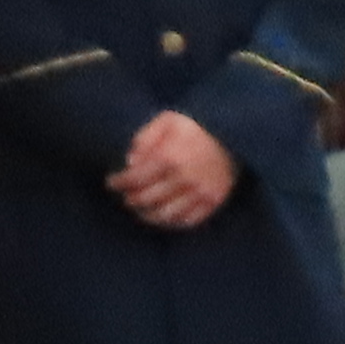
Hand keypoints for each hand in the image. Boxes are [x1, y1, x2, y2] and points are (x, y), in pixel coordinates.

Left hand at [112, 109, 236, 229]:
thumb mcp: (167, 120)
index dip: (119, 183)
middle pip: (147, 199)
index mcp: (169, 157)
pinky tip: (163, 217)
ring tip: (141, 210)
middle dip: (131, 199)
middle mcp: (183, 179)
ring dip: (148, 215)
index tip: (111, 183)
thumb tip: (130, 162)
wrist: (234, 137)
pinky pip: (187, 221)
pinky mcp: (212, 202)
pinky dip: (171, 222)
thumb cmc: (196, 127)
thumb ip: (145, 138)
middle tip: (125, 197)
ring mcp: (199, 193)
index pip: (135, 178)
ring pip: (165, 215)